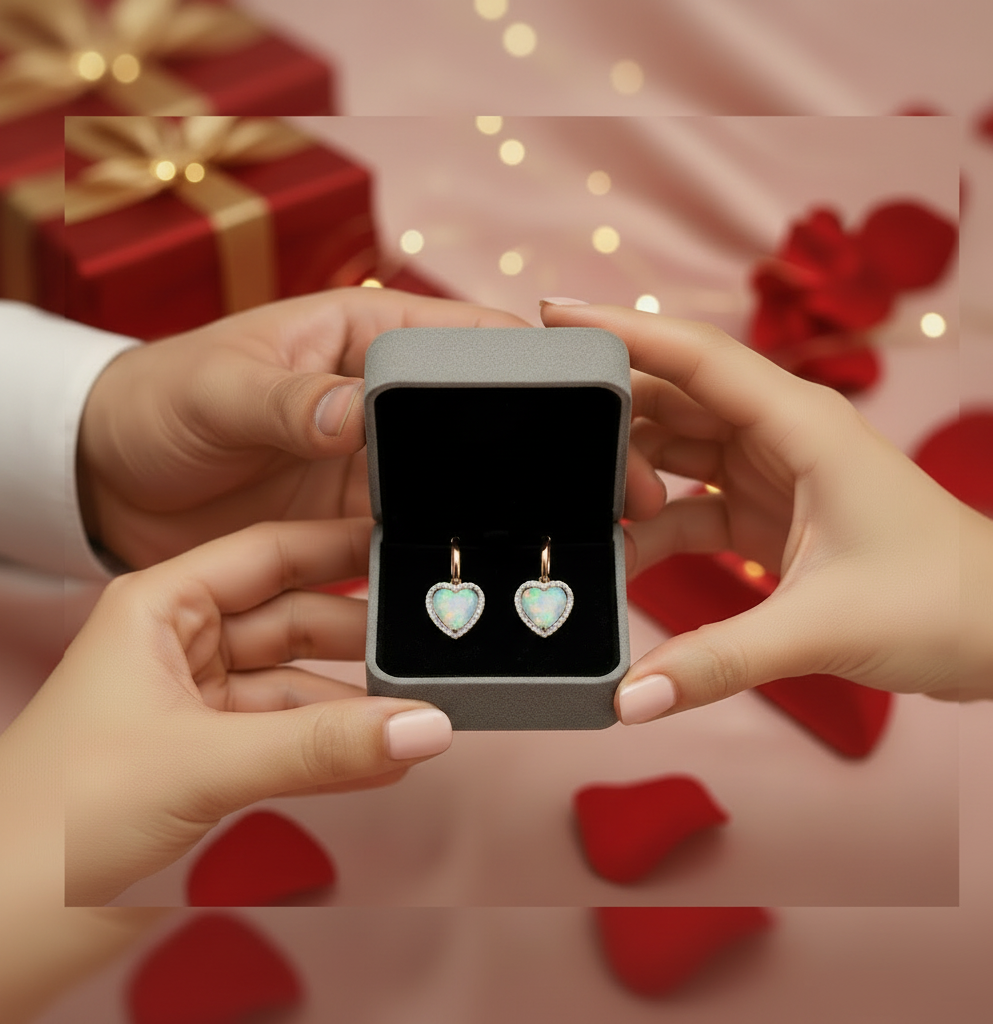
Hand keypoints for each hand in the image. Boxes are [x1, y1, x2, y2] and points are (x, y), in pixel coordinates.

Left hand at [0, 518, 452, 905]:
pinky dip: (338, 752)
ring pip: (299, 688)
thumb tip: (420, 725)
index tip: (408, 546)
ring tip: (419, 719)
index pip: (271, 552)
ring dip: (357, 708)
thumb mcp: (201, 765)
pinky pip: (292, 741)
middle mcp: (180, 647)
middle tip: (430, 649)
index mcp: (159, 609)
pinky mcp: (210, 762)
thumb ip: (322, 746)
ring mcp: (198, 707)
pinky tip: (385, 761)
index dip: (340, 545)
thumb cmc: (48, 829)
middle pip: (296, 620)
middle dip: (361, 638)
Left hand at [78, 287, 529, 567]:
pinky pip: (404, 534)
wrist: (107, 479)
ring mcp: (368, 462)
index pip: (459, 336)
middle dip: (501, 448)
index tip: (558, 396)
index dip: (514, 360)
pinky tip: (445, 571)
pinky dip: (423, 550)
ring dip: (465, 508)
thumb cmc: (157, 401)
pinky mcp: (349, 518)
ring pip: (442, 484)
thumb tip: (356, 415)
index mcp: (359, 334)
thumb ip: (288, 400)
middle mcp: (376, 398)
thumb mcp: (217, 389)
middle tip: (542, 486)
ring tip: (501, 536)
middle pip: (465, 418)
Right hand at [541, 301, 992, 717]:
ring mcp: (772, 475)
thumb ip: (716, 661)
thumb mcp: (821, 626)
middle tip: (544, 448)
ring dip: (629, 479)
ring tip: (578, 514)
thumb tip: (628, 699)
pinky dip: (654, 529)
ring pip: (677, 452)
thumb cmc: (942, 602)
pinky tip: (623, 559)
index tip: (552, 317)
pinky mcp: (767, 516)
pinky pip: (690, 506)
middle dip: (610, 420)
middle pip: (673, 400)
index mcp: (801, 423)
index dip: (621, 332)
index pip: (696, 356)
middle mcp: (781, 434)